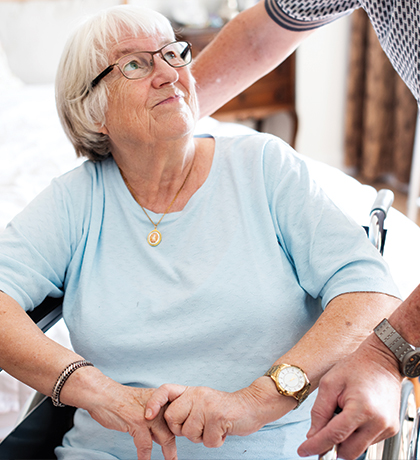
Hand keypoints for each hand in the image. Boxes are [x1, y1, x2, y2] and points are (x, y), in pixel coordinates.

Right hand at [85, 380, 176, 459]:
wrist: (104, 394)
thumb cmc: (121, 401)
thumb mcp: (143, 406)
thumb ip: (153, 419)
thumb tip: (159, 438)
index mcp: (160, 400)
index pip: (176, 416)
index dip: (178, 430)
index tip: (178, 442)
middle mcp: (158, 405)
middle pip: (173, 428)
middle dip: (174, 446)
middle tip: (175, 458)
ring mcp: (149, 414)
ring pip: (165, 437)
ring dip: (168, 453)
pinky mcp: (138, 422)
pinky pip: (145, 444)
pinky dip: (145, 456)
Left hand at [145, 377, 295, 447]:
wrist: (251, 406)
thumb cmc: (224, 409)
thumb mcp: (202, 402)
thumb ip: (186, 407)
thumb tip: (165, 421)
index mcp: (191, 390)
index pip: (165, 390)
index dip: (154, 402)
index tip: (147, 415)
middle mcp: (197, 394)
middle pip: (172, 419)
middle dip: (182, 430)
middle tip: (200, 427)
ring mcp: (207, 405)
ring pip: (189, 433)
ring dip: (202, 437)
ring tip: (214, 427)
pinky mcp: (217, 416)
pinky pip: (206, 441)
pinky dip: (216, 441)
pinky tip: (223, 430)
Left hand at [297, 335, 402, 459]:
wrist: (382, 360)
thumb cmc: (356, 367)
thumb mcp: (330, 384)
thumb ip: (319, 412)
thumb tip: (312, 435)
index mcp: (362, 409)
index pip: (335, 436)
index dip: (316, 446)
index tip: (303, 450)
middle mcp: (378, 422)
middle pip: (348, 451)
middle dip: (331, 445)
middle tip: (321, 429)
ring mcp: (387, 427)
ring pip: (358, 449)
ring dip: (344, 438)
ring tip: (342, 413)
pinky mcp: (391, 429)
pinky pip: (367, 442)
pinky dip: (355, 434)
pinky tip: (353, 415)